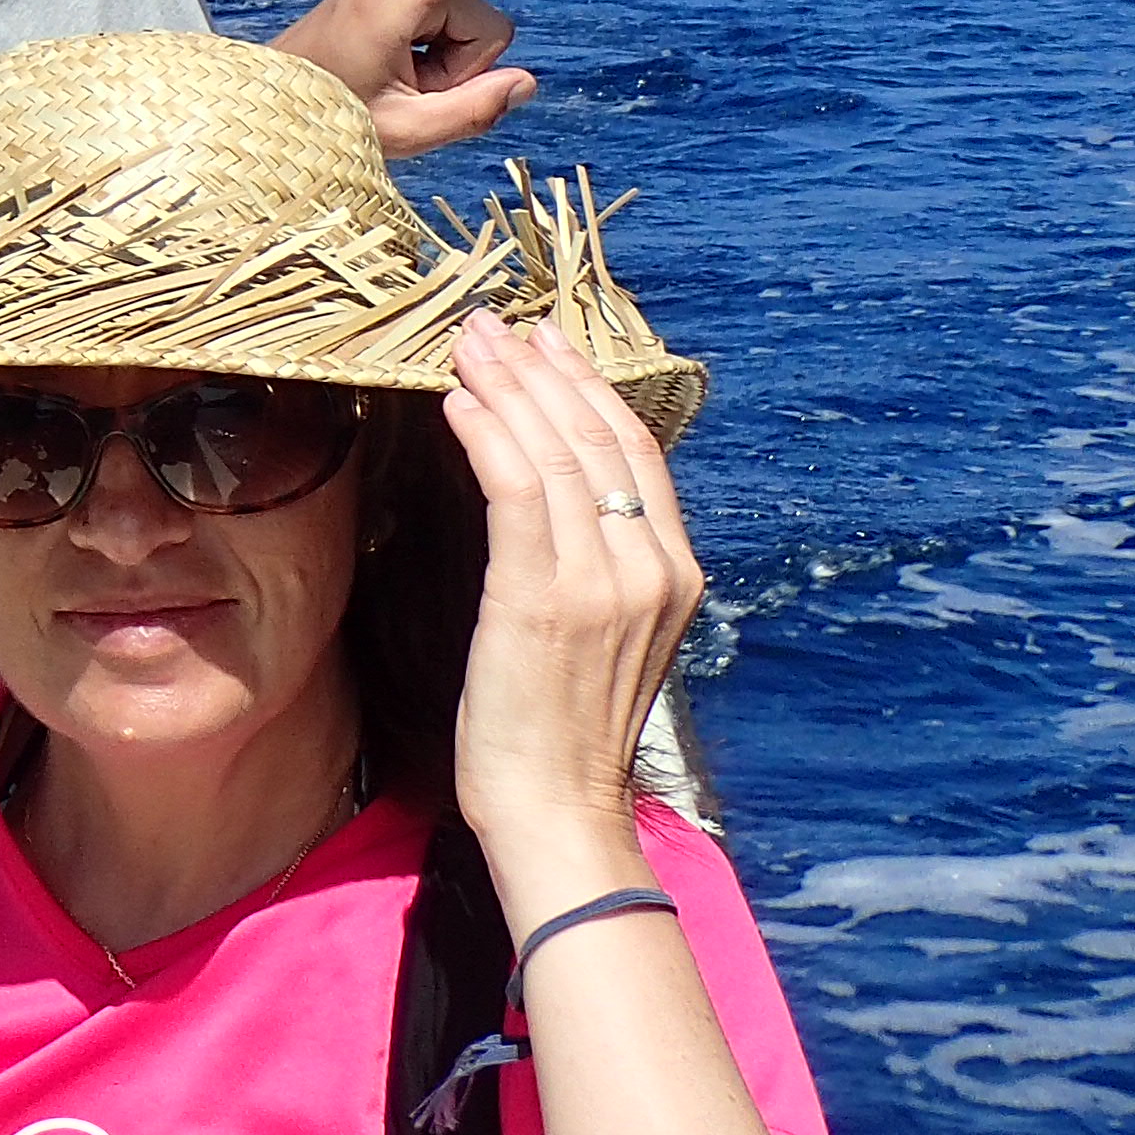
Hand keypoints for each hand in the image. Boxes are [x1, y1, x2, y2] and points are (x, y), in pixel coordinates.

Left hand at [268, 0, 566, 155]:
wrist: (275, 100)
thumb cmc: (330, 116)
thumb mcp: (406, 130)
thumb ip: (475, 111)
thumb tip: (525, 81)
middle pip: (485, 25)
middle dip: (458, 68)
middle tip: (402, 91)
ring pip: (470, 28)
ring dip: (443, 65)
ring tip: (391, 81)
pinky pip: (449, 23)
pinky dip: (432, 56)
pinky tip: (392, 68)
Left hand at [441, 313, 701, 894]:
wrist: (557, 812)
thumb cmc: (563, 729)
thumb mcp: (606, 634)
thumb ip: (601, 564)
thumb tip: (561, 496)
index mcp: (675, 574)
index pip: (635, 451)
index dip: (588, 387)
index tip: (548, 341)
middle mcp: (650, 569)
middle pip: (595, 438)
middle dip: (541, 370)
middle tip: (494, 323)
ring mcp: (602, 584)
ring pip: (553, 454)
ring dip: (505, 388)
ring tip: (467, 345)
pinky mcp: (543, 600)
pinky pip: (516, 493)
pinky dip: (487, 437)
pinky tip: (459, 403)